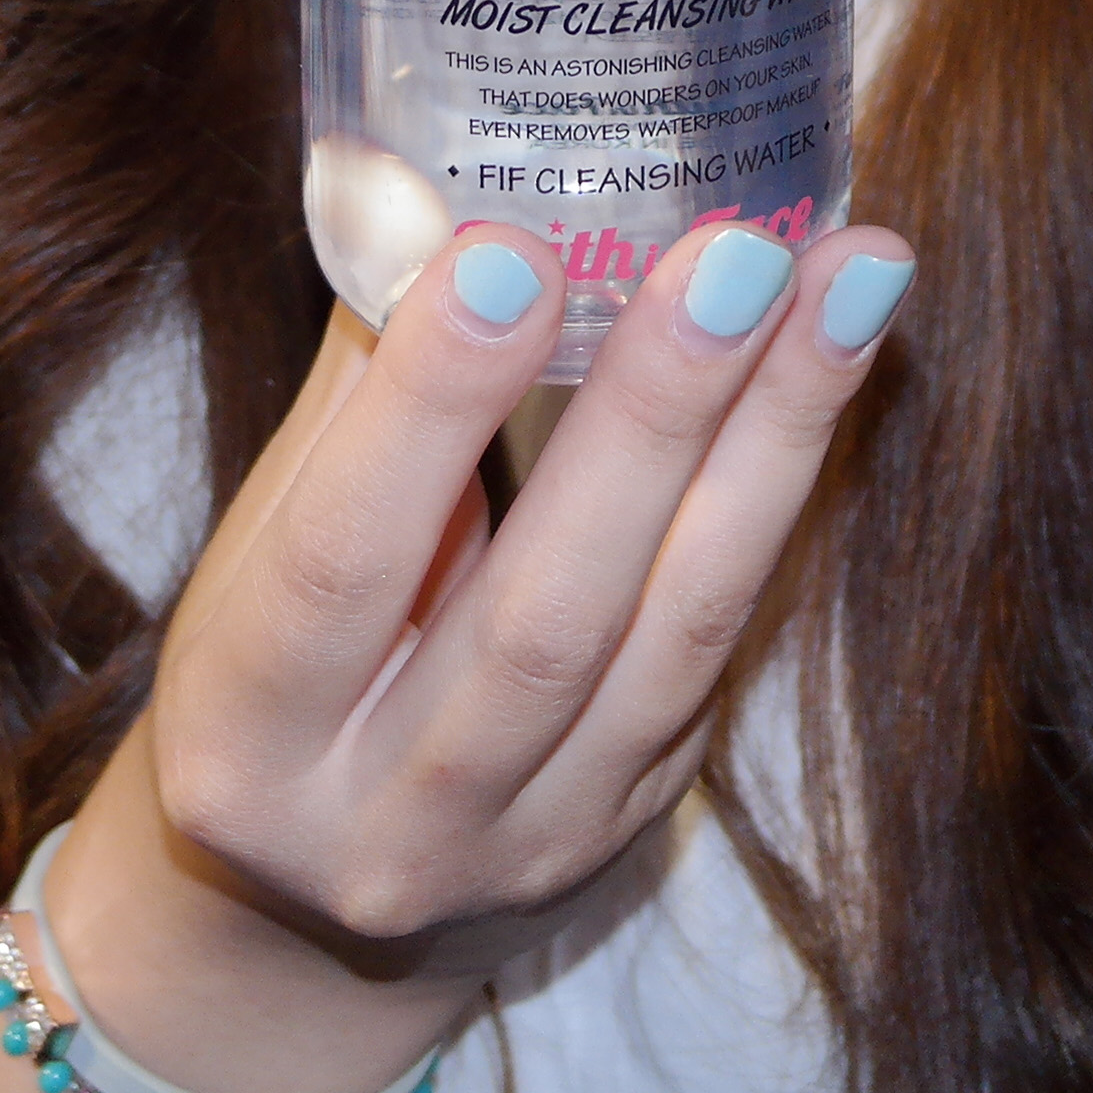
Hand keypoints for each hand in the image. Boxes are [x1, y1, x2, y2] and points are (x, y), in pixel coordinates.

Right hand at [42, 212, 913, 1092]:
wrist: (308, 910)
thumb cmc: (282, 664)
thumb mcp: (264, 542)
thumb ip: (358, 382)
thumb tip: (423, 182)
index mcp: (247, 736)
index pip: (342, 564)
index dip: (428, 410)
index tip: (513, 250)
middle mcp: (386, 821)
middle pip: (541, 616)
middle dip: (652, 418)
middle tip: (736, 253)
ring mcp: (529, 845)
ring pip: (673, 635)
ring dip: (774, 436)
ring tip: (844, 277)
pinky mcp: (634, 826)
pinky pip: (721, 647)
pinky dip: (781, 493)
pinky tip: (833, 364)